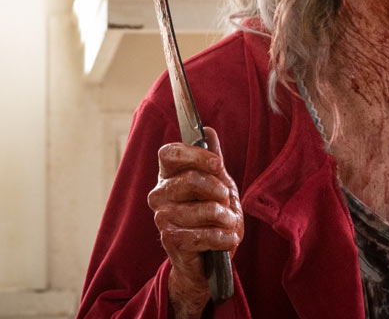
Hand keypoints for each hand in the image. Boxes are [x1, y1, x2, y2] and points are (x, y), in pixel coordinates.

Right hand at [148, 127, 242, 318]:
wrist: (210, 258)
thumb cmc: (213, 218)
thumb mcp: (218, 184)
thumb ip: (212, 160)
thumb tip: (208, 130)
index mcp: (168, 175)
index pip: (168, 153)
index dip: (195, 155)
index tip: (218, 164)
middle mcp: (159, 195)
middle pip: (190, 179)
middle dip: (218, 190)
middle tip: (226, 200)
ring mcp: (162, 218)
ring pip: (203, 209)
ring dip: (225, 217)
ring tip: (229, 222)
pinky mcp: (170, 241)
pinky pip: (204, 235)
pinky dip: (223, 237)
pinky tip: (228, 239)